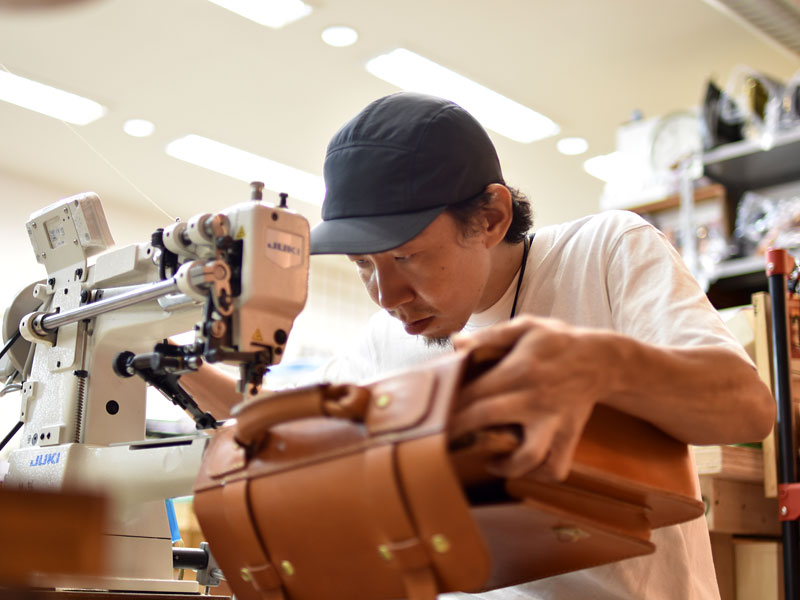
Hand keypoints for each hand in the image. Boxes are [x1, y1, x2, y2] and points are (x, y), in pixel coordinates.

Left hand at [450, 315, 616, 480]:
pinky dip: (536, 474)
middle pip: (487, 418)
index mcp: (521, 369)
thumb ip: (489, 336)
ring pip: (528, 456)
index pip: (476, 389)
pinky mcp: (568, 436)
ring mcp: (553, 421)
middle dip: (458, 429)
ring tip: (487, 460)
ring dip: (502, 465)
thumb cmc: (558, 342)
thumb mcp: (526, 327)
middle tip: (440, 436)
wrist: (603, 360)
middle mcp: (535, 398)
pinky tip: (520, 466)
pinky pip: (555, 467)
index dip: (451, 402)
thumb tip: (455, 343)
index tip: (434, 409)